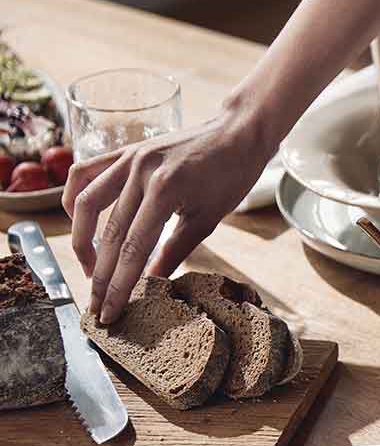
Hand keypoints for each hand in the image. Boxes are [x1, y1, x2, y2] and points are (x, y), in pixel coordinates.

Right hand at [62, 112, 271, 323]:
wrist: (238, 132)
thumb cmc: (231, 176)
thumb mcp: (208, 219)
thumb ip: (175, 252)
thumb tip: (151, 283)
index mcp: (165, 191)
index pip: (132, 249)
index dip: (118, 286)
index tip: (110, 313)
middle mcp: (140, 172)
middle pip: (109, 234)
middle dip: (100, 276)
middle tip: (96, 305)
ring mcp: (128, 158)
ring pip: (87, 204)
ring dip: (82, 241)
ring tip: (91, 270)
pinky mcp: (125, 150)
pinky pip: (85, 174)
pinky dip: (76, 200)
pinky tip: (81, 224)